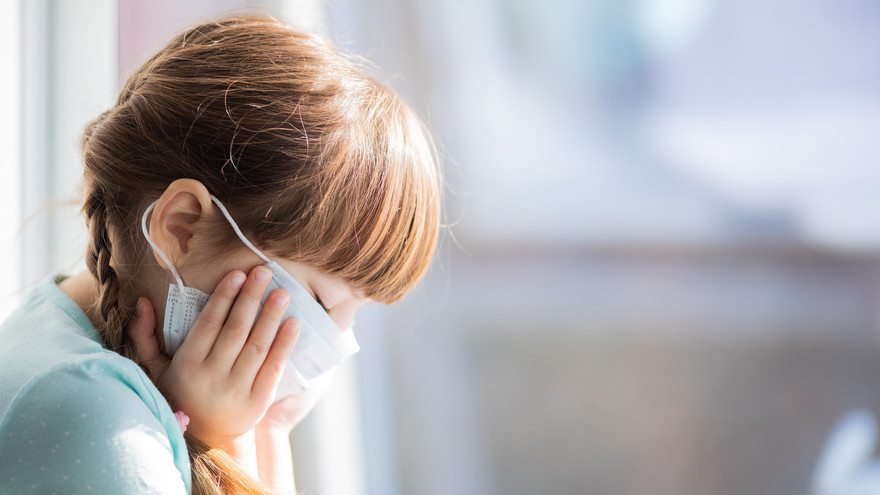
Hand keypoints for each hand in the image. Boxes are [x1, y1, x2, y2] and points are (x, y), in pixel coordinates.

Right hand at [125, 267, 299, 447]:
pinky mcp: (257, 402)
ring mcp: (236, 390)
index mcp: (188, 364)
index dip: (224, 297)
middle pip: (236, 330)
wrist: (204, 440)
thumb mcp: (155, 369)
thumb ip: (144, 335)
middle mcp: (212, 376)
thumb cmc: (179, 395)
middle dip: (251, 298)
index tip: (238, 274)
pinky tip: (294, 324)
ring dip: (271, 317)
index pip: (209, 323)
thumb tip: (142, 301)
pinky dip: (284, 345)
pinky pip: (273, 369)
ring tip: (282, 293)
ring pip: (257, 346)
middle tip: (264, 272)